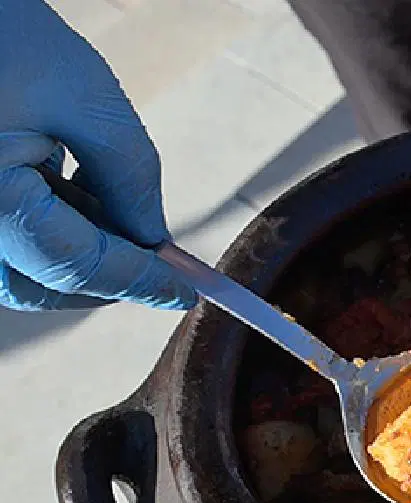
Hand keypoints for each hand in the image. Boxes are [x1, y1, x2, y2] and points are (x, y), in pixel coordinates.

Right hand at [0, 0, 193, 310]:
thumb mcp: (80, 93)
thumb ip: (129, 171)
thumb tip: (154, 233)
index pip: (77, 266)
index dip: (139, 281)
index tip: (186, 293)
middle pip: (38, 284)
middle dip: (104, 275)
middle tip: (159, 260)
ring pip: (15, 267)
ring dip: (72, 251)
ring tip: (113, 204)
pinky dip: (41, 226)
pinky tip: (73, 186)